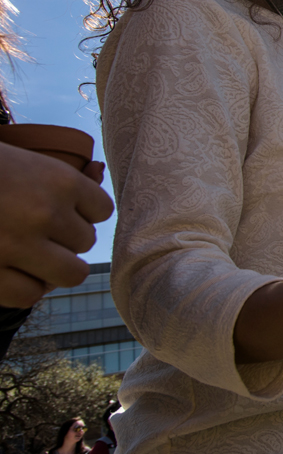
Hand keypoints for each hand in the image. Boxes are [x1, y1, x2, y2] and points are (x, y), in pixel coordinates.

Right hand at [0, 143, 107, 307]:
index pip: (101, 209)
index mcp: (57, 180)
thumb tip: (97, 173)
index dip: (81, 212)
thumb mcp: (21, 159)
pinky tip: (10, 272)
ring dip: (54, 267)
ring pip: (71, 273)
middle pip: (85, 242)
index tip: (61, 210)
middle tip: (38, 232)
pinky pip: (31, 294)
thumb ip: (60, 175)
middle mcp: (44, 214)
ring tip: (32, 257)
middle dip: (65, 239)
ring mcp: (18, 246)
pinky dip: (25, 287)